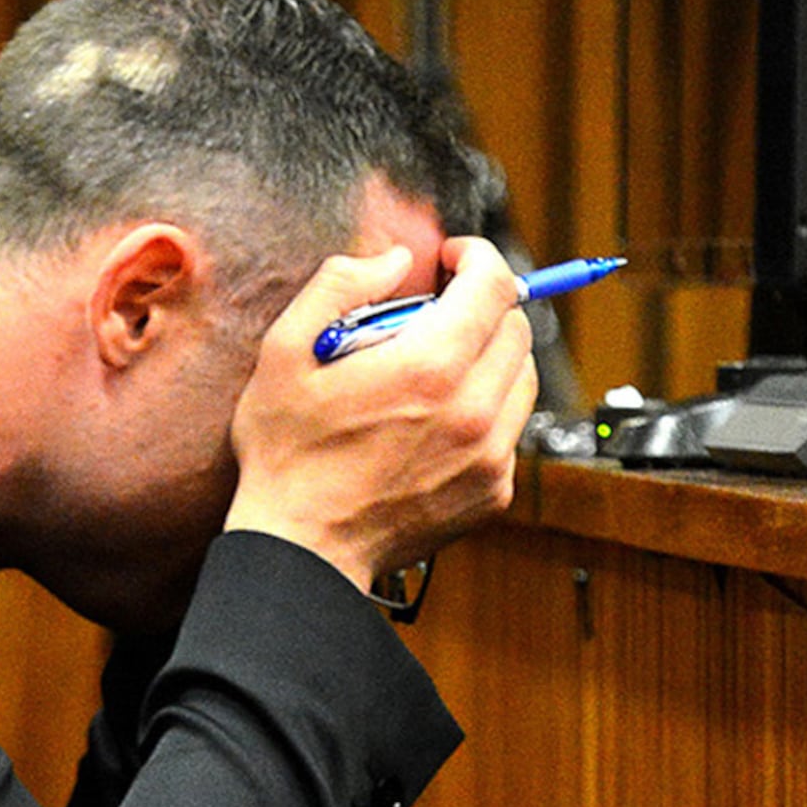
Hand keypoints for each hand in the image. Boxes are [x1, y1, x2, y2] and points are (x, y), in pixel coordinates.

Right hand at [223, 236, 539, 594]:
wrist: (303, 550)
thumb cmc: (287, 458)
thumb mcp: (283, 353)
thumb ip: (338, 286)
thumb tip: (394, 260)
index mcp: (428, 367)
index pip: (494, 284)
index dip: (477, 256)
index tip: (454, 258)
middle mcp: (472, 411)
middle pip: (516, 327)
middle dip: (482, 307)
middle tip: (437, 315)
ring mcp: (489, 456)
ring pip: (522, 378)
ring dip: (491, 358)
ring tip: (440, 369)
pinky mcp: (493, 491)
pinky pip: (510, 429)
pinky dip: (486, 412)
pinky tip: (438, 421)